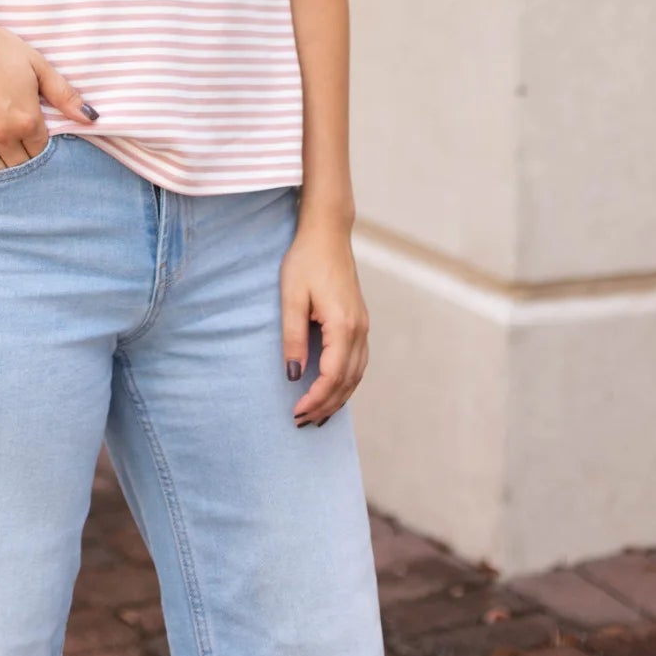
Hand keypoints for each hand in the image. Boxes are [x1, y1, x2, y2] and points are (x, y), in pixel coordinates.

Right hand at [0, 3, 98, 167]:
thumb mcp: (36, 65)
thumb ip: (64, 95)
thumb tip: (91, 117)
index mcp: (26, 120)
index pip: (40, 149)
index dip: (39, 142)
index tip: (33, 132)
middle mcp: (2, 135)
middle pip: (20, 164)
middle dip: (23, 156)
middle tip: (18, 142)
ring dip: (2, 164)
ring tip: (2, 151)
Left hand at [279, 213, 368, 425]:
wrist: (327, 233)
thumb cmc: (306, 260)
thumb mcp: (292, 297)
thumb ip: (293, 337)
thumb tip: (294, 375)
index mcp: (343, 325)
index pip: (333, 375)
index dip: (315, 398)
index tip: (296, 412)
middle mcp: (359, 329)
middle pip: (348, 381)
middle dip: (326, 406)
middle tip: (302, 422)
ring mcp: (363, 325)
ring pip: (357, 375)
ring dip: (338, 398)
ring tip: (317, 416)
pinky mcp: (360, 321)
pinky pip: (358, 362)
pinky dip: (347, 383)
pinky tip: (334, 390)